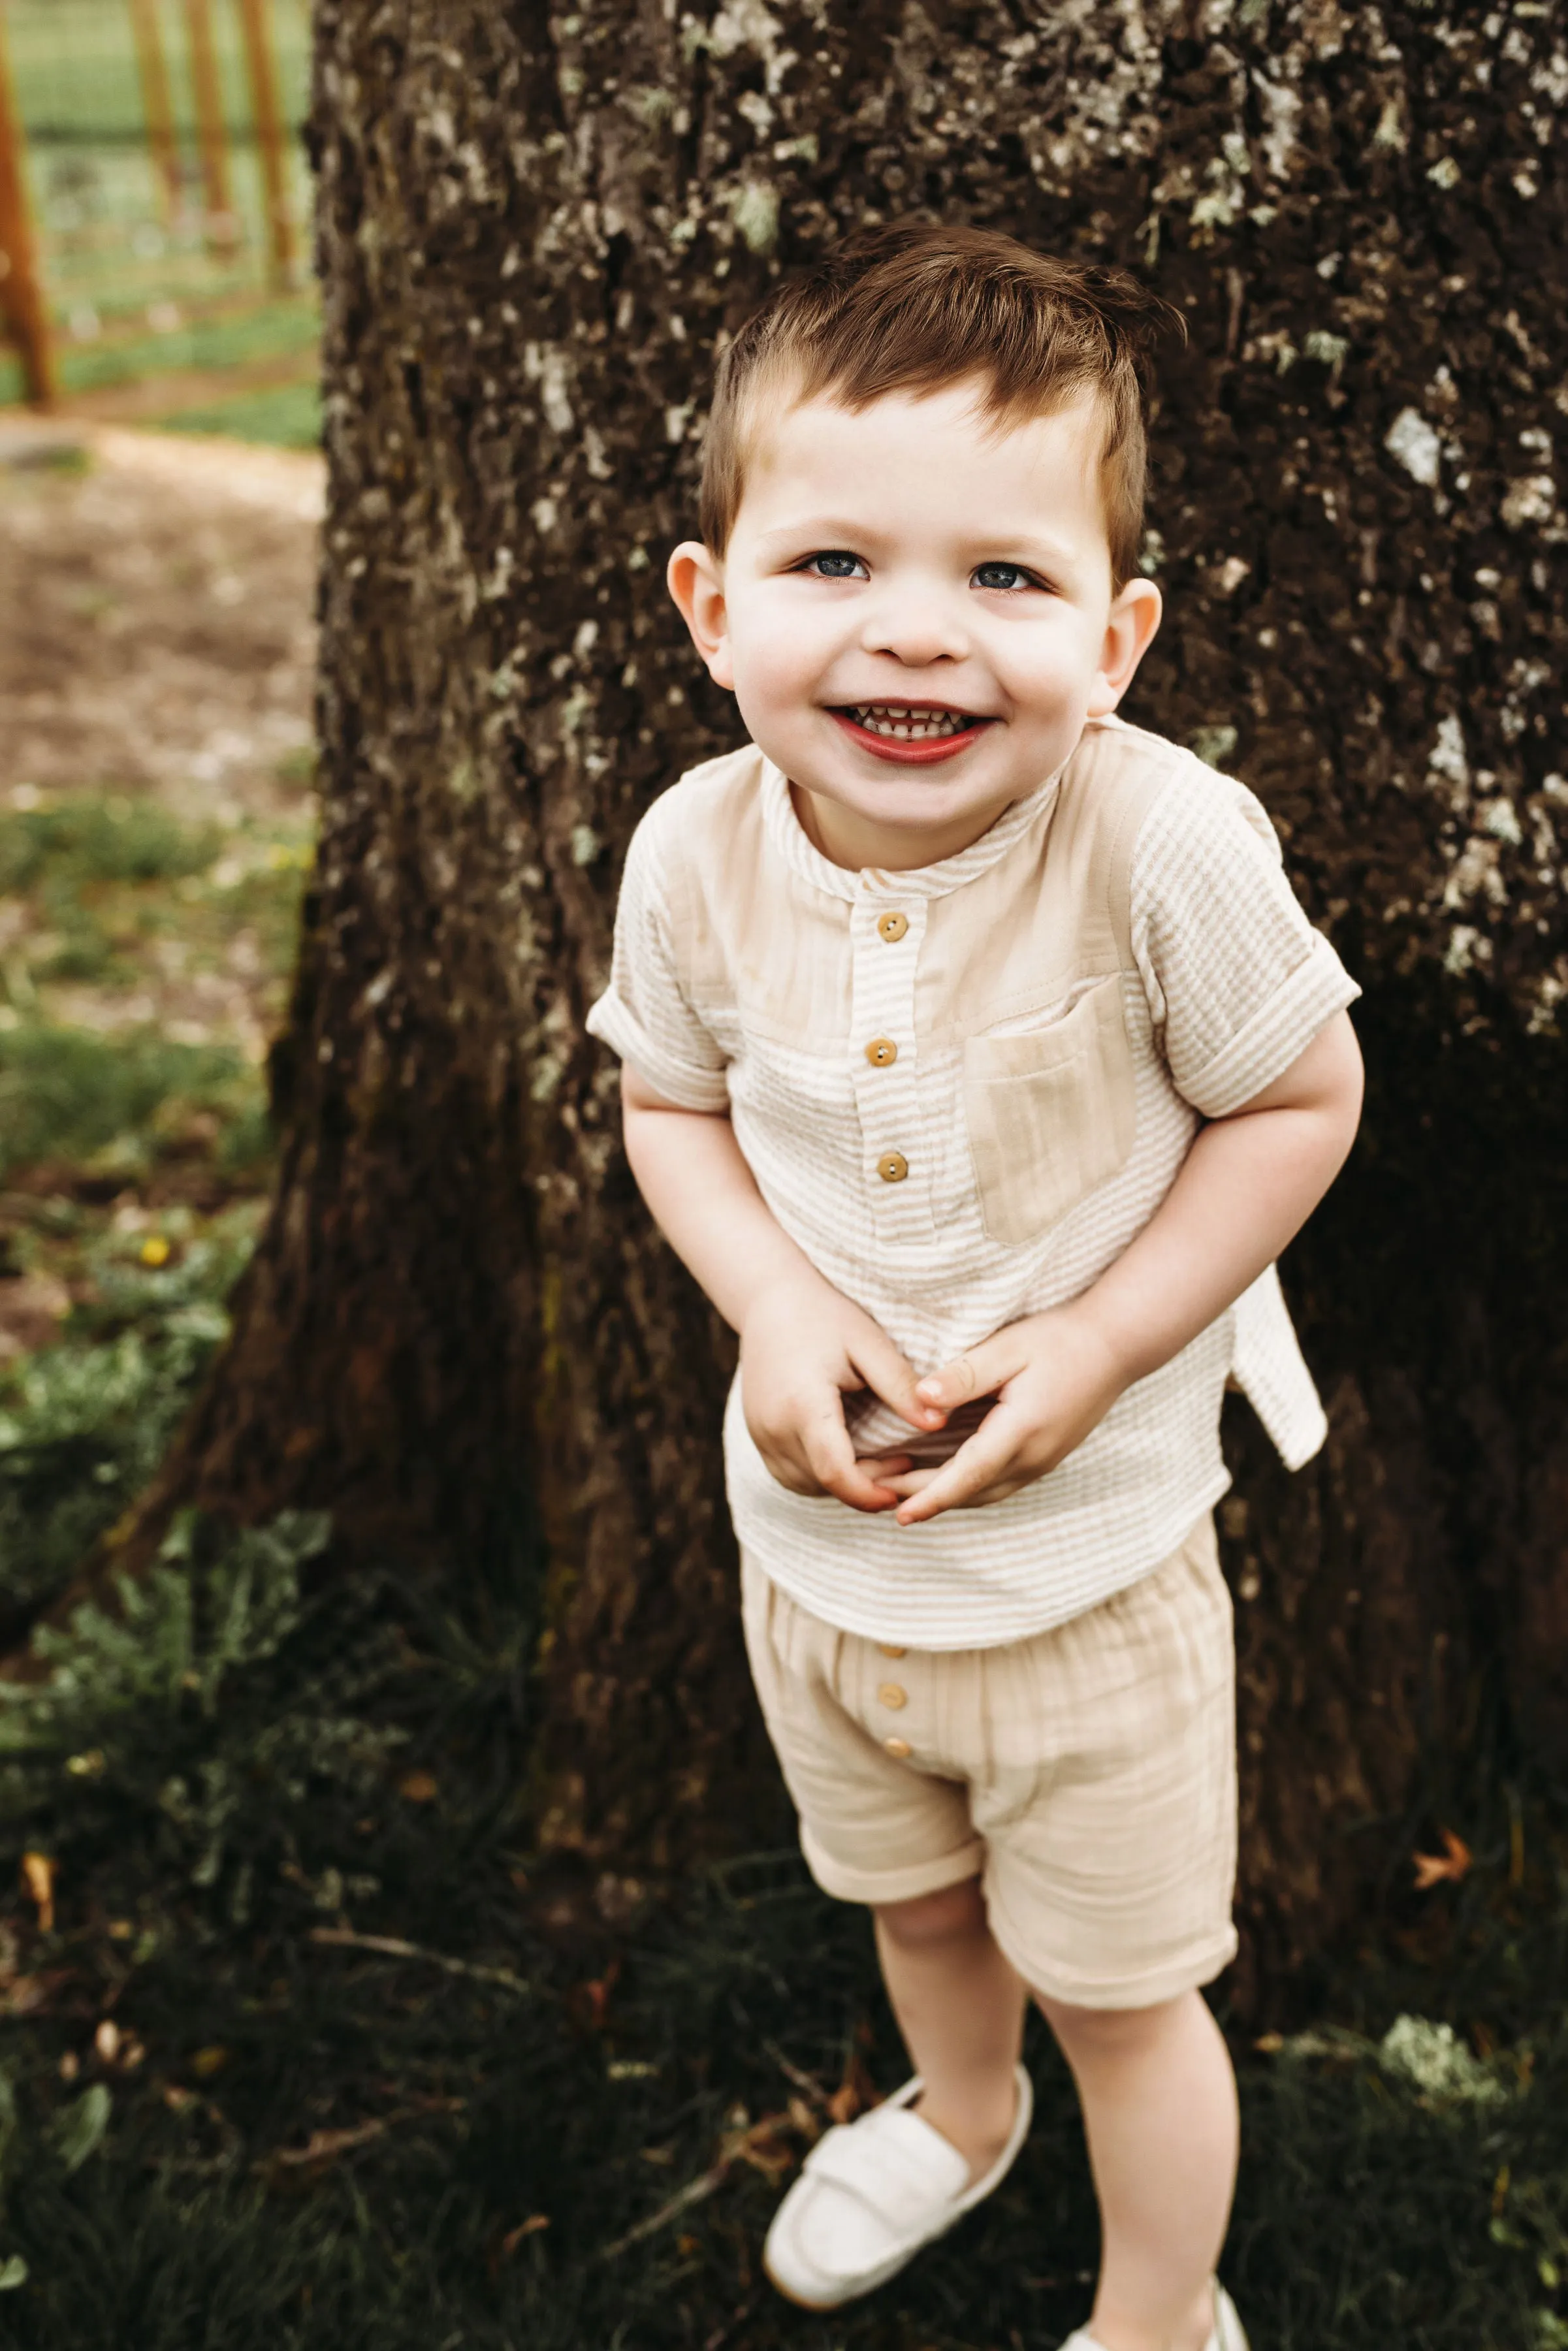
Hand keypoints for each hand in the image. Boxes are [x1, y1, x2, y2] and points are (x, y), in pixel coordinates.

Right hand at [740, 1278, 948, 1511]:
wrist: (769, 1299)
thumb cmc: (824, 1315)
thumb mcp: (868, 1344)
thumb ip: (900, 1386)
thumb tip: (939, 1424)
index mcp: (802, 1404)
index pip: (834, 1472)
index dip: (869, 1494)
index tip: (902, 1492)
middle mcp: (773, 1426)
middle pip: (823, 1483)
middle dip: (865, 1486)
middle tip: (905, 1462)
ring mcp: (759, 1434)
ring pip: (805, 1484)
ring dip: (843, 1484)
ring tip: (881, 1460)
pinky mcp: (757, 1436)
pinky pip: (791, 1474)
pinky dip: (821, 1476)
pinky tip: (849, 1456)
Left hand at [858, 1304, 1127, 1526]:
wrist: (1116, 1345)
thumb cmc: (1060, 1339)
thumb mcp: (1008, 1348)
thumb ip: (964, 1375)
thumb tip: (920, 1398)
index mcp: (1021, 1431)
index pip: (967, 1475)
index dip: (930, 1498)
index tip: (898, 1515)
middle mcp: (1034, 1457)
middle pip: (971, 1492)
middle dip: (925, 1500)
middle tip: (878, 1496)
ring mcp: (1043, 1461)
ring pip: (986, 1493)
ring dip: (946, 1497)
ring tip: (903, 1494)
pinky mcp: (1046, 1456)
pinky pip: (999, 1483)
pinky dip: (967, 1487)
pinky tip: (945, 1478)